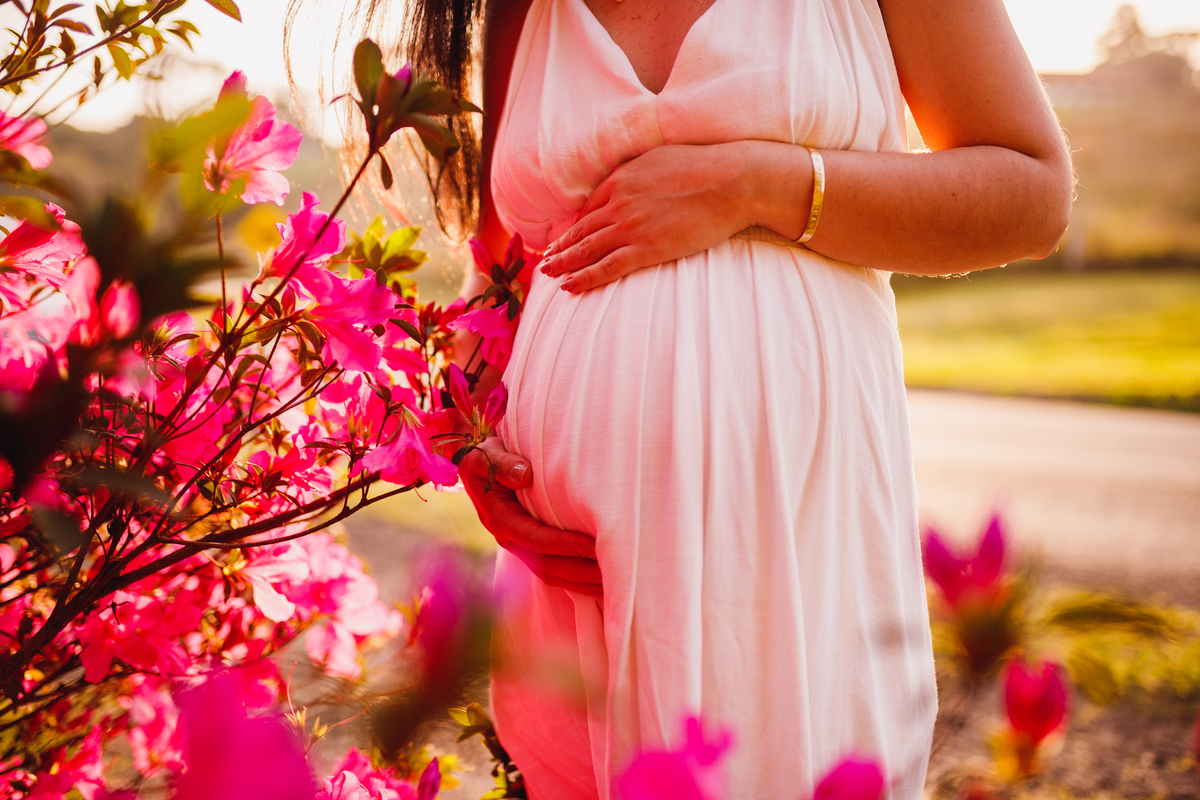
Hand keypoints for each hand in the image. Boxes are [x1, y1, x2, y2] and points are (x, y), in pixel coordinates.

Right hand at [460, 437, 601, 596]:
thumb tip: (524, 474)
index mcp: (499, 519)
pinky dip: (577, 580)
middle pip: (546, 565)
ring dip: (581, 581)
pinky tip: (599, 582)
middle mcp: (509, 539)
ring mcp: (520, 547)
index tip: (591, 545)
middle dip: (579, 569)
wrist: (481, 467)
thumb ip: (502, 463)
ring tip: (611, 582)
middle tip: (610, 569)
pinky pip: (554, 572)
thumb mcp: (486, 454)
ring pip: (552, 575)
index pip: (535, 539)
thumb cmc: (488, 457)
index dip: (563, 544)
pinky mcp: (531, 549)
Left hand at [540, 143, 757, 292]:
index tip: (566, 237)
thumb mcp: (661, 158)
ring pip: (586, 250)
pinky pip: (605, 268)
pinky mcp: (646, 249)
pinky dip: (584, 278)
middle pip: (581, 230)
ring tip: (548, 273)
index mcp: (621, 179)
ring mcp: (630, 227)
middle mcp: (619, 203)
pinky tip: (568, 286)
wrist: (733, 181)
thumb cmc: (706, 167)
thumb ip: (638, 172)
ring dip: (563, 264)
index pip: (590, 207)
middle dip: (561, 247)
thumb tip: (629, 180)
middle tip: (545, 259)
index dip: (575, 225)